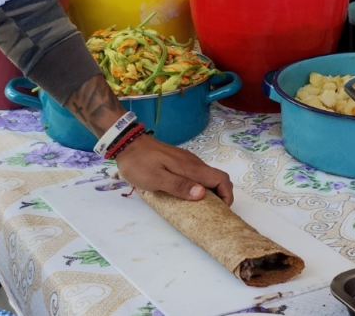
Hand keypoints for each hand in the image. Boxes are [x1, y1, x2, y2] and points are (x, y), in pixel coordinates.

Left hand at [115, 135, 234, 205]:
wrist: (127, 142)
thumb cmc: (139, 163)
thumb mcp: (156, 178)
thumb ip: (179, 186)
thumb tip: (202, 194)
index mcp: (190, 167)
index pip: (221, 179)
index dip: (227, 195)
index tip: (221, 210)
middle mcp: (193, 163)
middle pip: (217, 178)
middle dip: (220, 196)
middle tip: (211, 213)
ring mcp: (186, 161)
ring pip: (207, 177)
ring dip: (210, 192)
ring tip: (199, 208)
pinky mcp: (179, 161)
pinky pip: (196, 175)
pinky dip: (199, 186)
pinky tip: (187, 195)